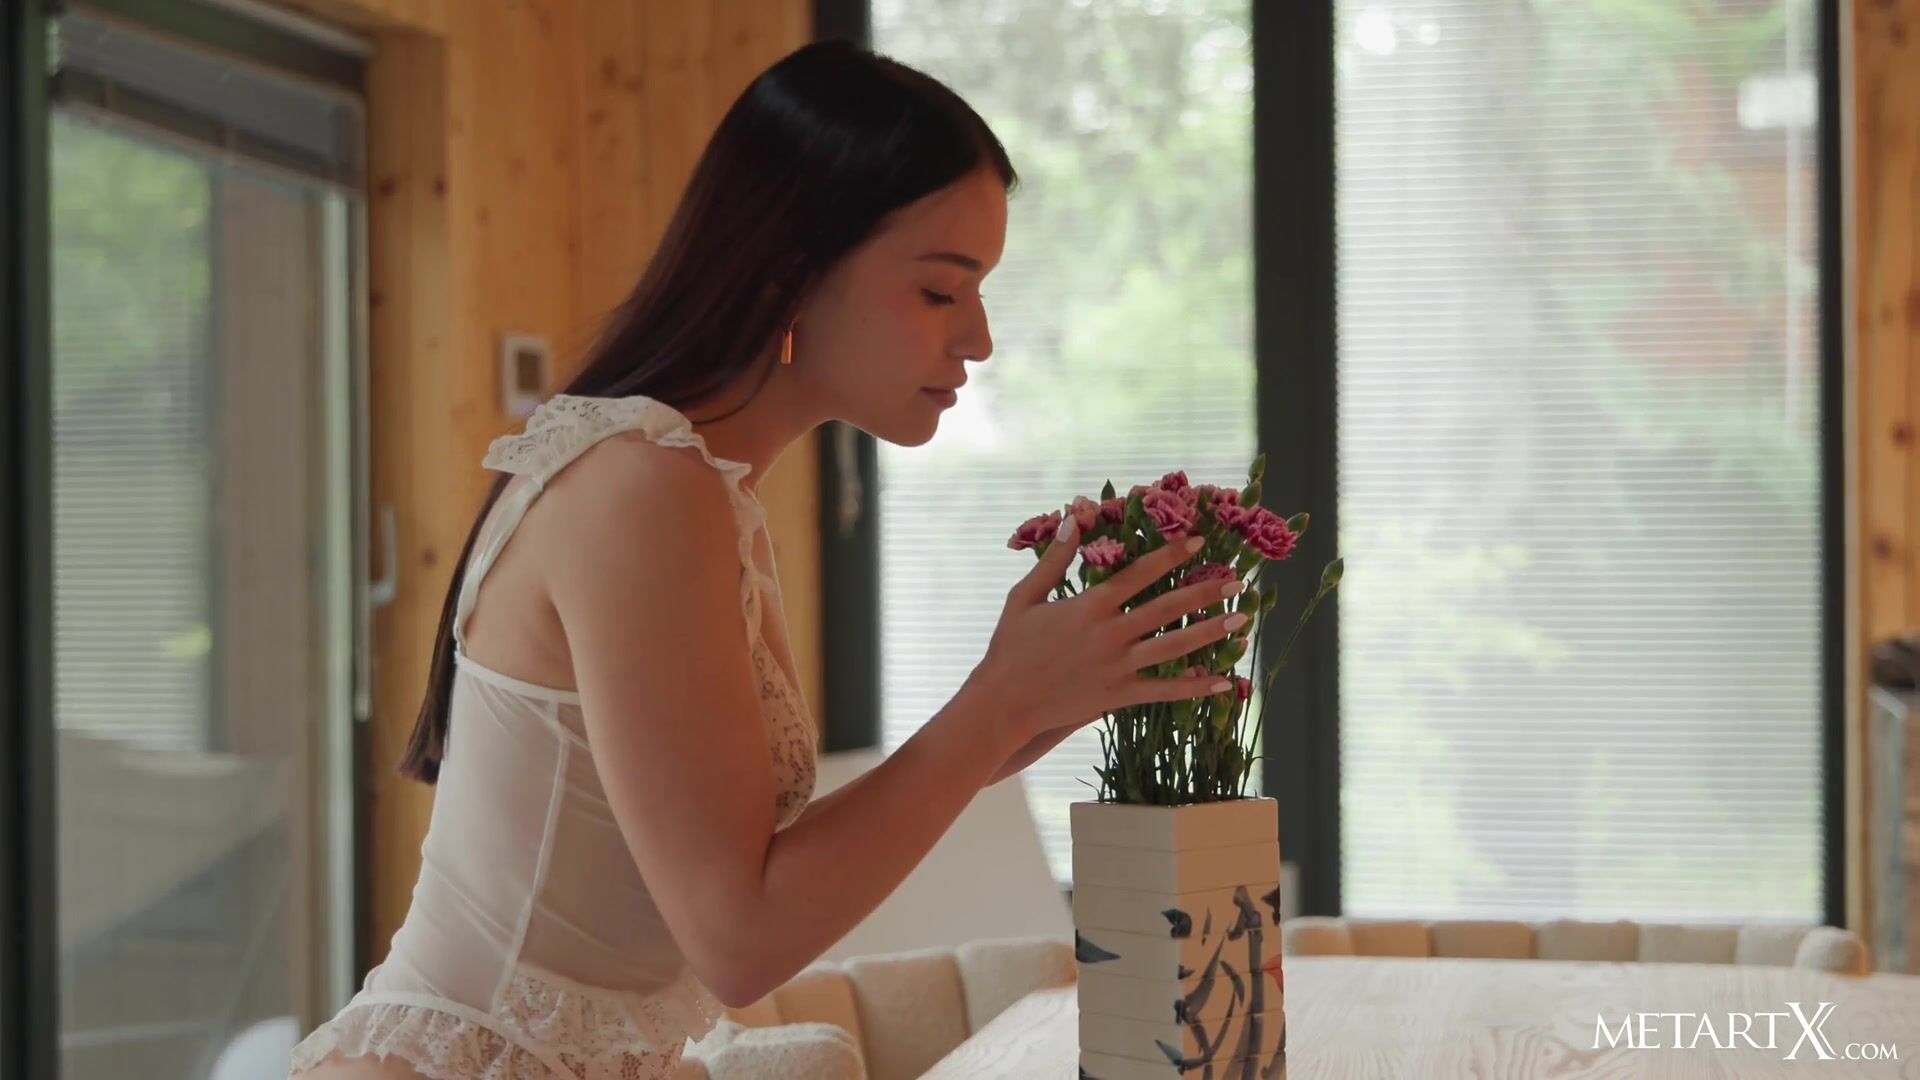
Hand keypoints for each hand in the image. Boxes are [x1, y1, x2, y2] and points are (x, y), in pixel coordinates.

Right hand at [964, 516, 1247, 747]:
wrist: (1003, 703)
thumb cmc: (1010, 647)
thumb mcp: (1025, 596)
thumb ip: (1054, 558)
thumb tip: (1074, 516)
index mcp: (1090, 606)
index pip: (1139, 574)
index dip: (1171, 555)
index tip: (1198, 542)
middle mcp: (1110, 634)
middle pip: (1167, 608)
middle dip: (1205, 593)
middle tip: (1238, 582)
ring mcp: (1117, 667)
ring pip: (1174, 648)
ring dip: (1210, 633)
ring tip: (1241, 622)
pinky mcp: (1117, 697)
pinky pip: (1164, 690)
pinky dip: (1196, 687)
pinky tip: (1224, 682)